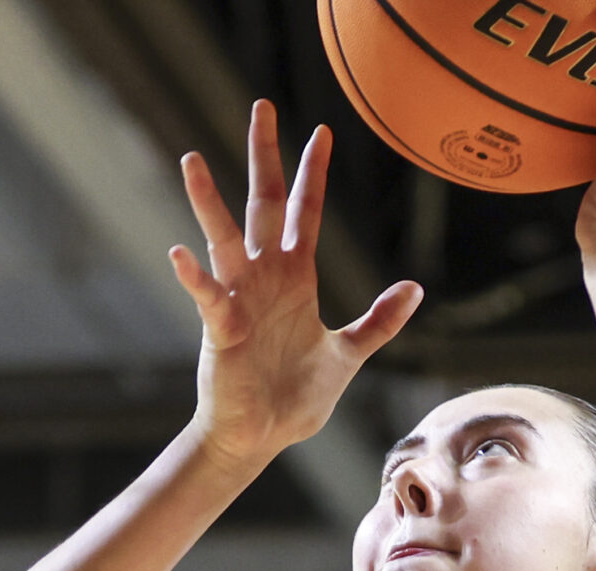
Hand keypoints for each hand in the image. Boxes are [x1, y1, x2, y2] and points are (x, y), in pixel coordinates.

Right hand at [170, 104, 420, 471]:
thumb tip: (416, 288)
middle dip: (263, 156)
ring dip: (207, 201)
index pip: (303, 212)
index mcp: (295, 278)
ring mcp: (238, 300)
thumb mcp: (348, 355)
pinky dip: (194, 277)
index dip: (312, 173)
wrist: (262, 438)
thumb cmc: (297, 399)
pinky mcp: (220, 330)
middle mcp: (263, 278)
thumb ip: (379, 322)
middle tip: (261, 107)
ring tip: (191, 159)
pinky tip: (180, 252)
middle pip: (262, 204)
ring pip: (223, 238)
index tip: (321, 132)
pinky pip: (206, 297)